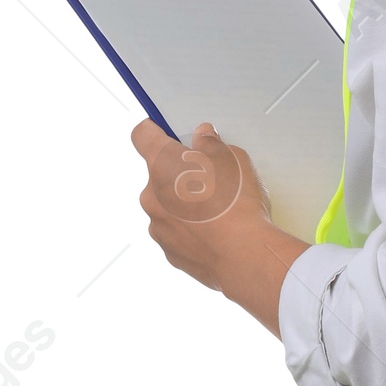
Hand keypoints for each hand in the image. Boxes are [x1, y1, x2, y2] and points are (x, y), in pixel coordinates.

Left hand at [132, 119, 306, 333]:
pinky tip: (218, 231)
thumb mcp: (233, 158)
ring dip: (185, 203)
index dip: (154, 130)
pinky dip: (193, 229)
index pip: (142, 135)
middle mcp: (151, 195)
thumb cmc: (236, 204)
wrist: (243, 256)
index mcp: (162, 164)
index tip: (165, 130)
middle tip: (211, 176)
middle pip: (159, 174)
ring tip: (219, 208)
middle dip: (180, 173)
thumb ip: (212, 145)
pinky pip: (177, 232)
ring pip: (167, 206)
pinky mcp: (169, 252)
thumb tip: (203, 140)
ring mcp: (158, 226)